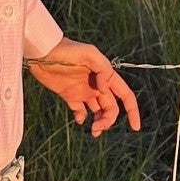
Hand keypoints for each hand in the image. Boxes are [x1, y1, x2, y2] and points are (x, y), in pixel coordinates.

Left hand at [25, 38, 141, 135]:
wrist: (44, 52)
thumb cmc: (68, 50)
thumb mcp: (90, 54)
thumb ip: (103, 70)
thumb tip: (105, 90)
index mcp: (107, 76)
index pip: (125, 95)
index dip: (132, 111)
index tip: (135, 127)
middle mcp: (98, 85)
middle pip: (111, 108)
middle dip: (108, 120)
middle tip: (97, 128)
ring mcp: (84, 91)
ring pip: (98, 112)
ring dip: (98, 123)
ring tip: (92, 130)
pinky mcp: (70, 95)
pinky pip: (80, 111)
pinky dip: (82, 118)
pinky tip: (79, 119)